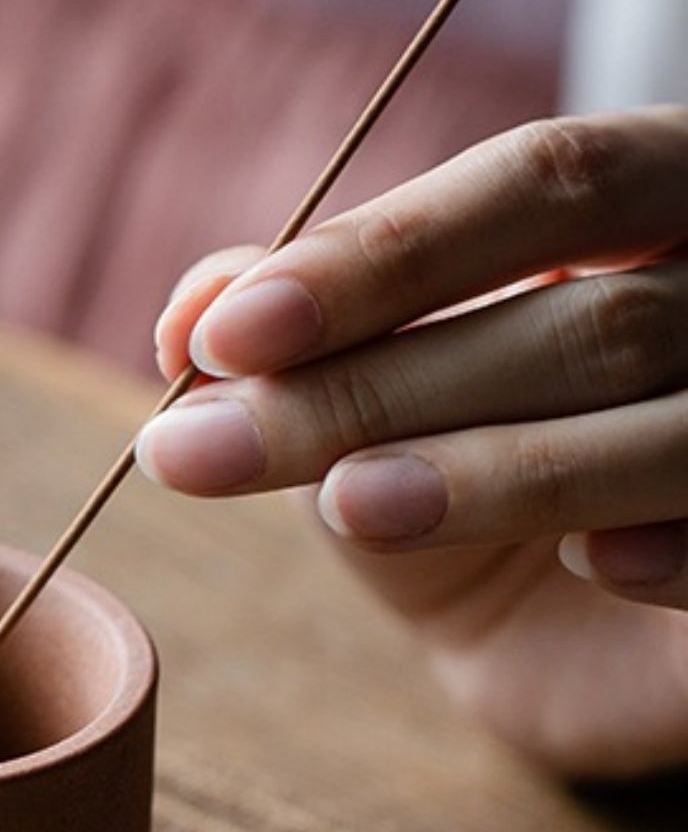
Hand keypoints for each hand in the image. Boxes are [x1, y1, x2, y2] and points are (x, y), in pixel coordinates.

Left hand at [140, 110, 687, 780]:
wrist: (581, 647)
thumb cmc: (484, 480)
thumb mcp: (380, 401)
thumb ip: (303, 338)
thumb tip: (191, 306)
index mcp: (667, 200)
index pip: (548, 183)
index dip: (383, 256)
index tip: (226, 334)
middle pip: (594, 318)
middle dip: (384, 384)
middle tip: (207, 447)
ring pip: (677, 428)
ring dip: (497, 470)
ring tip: (346, 503)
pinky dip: (673, 554)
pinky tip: (586, 563)